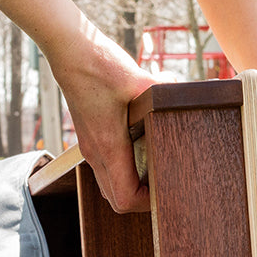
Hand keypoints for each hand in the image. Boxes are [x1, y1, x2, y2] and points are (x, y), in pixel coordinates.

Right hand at [49, 21, 165, 213]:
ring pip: (108, 187)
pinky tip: (139, 150)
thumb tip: (185, 93)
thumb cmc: (100, 65)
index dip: (147, 204)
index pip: (125, 199)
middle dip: (141, 200)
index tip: (165, 190)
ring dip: (130, 187)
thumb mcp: (139, 80)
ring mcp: (89, 148)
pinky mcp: (89, 139)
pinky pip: (105, 170)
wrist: (70, 52)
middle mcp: (95, 153)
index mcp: (109, 147)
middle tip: (162, 183)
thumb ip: (165, 92)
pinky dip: (122, 172)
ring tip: (153, 169)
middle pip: (115, 200)